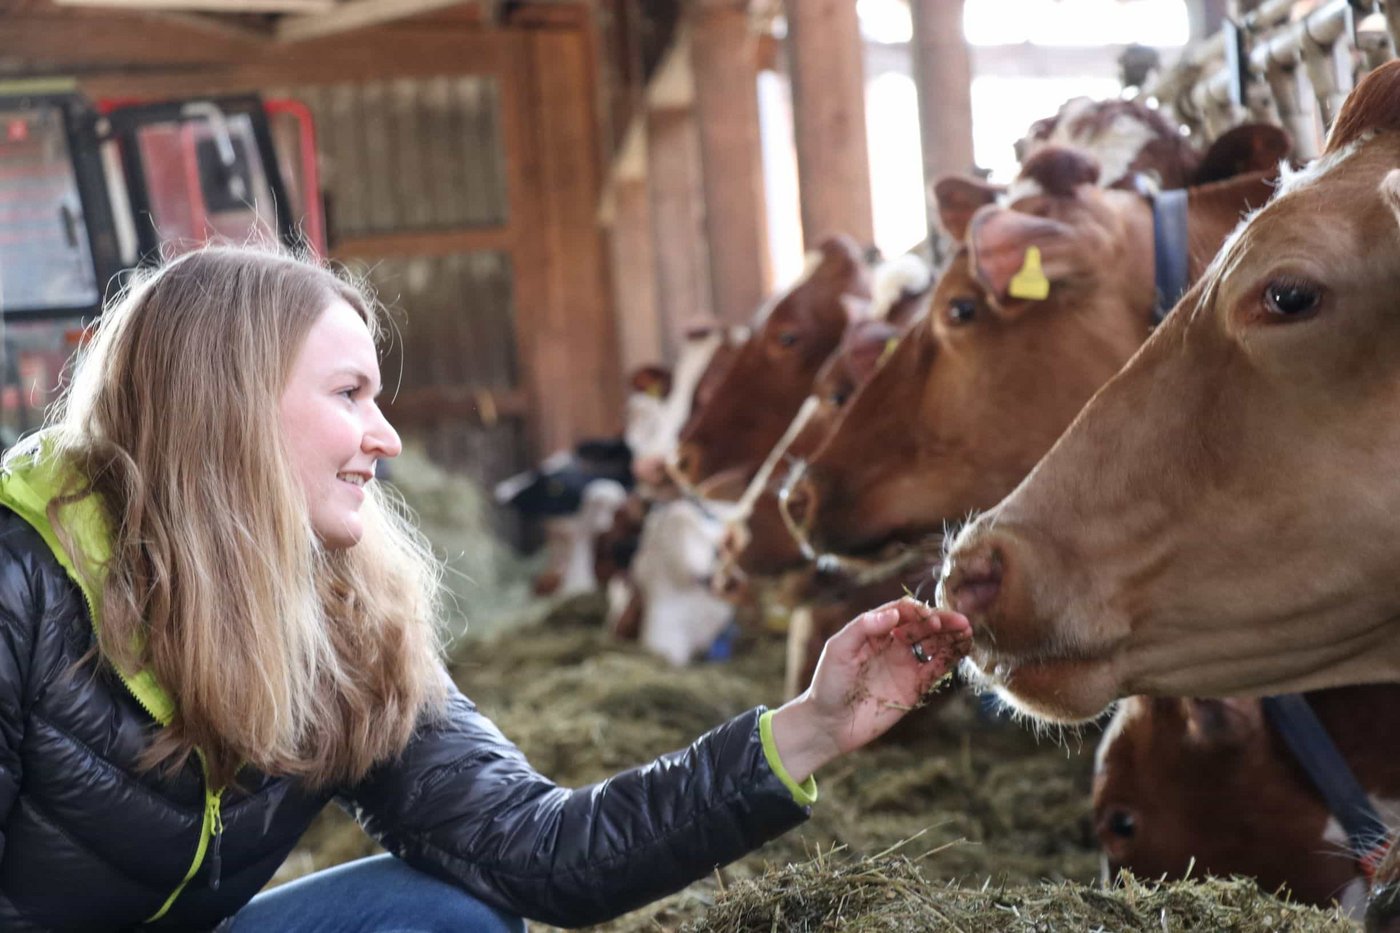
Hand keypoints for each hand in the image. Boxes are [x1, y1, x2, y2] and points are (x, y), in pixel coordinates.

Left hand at [769, 597, 970, 782]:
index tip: (929, 616)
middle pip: (922, 626)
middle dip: (941, 621)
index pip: (901, 613)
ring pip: (934, 645)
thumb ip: (863, 627)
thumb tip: (894, 614)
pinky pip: (937, 669)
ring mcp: (905, 665)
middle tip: (959, 621)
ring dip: (951, 636)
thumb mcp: (838, 649)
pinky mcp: (914, 687)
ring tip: (966, 631)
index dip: (917, 611)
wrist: (829, 724)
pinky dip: (951, 658)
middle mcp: (892, 645)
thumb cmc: (828, 683)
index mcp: (874, 631)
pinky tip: (964, 648)